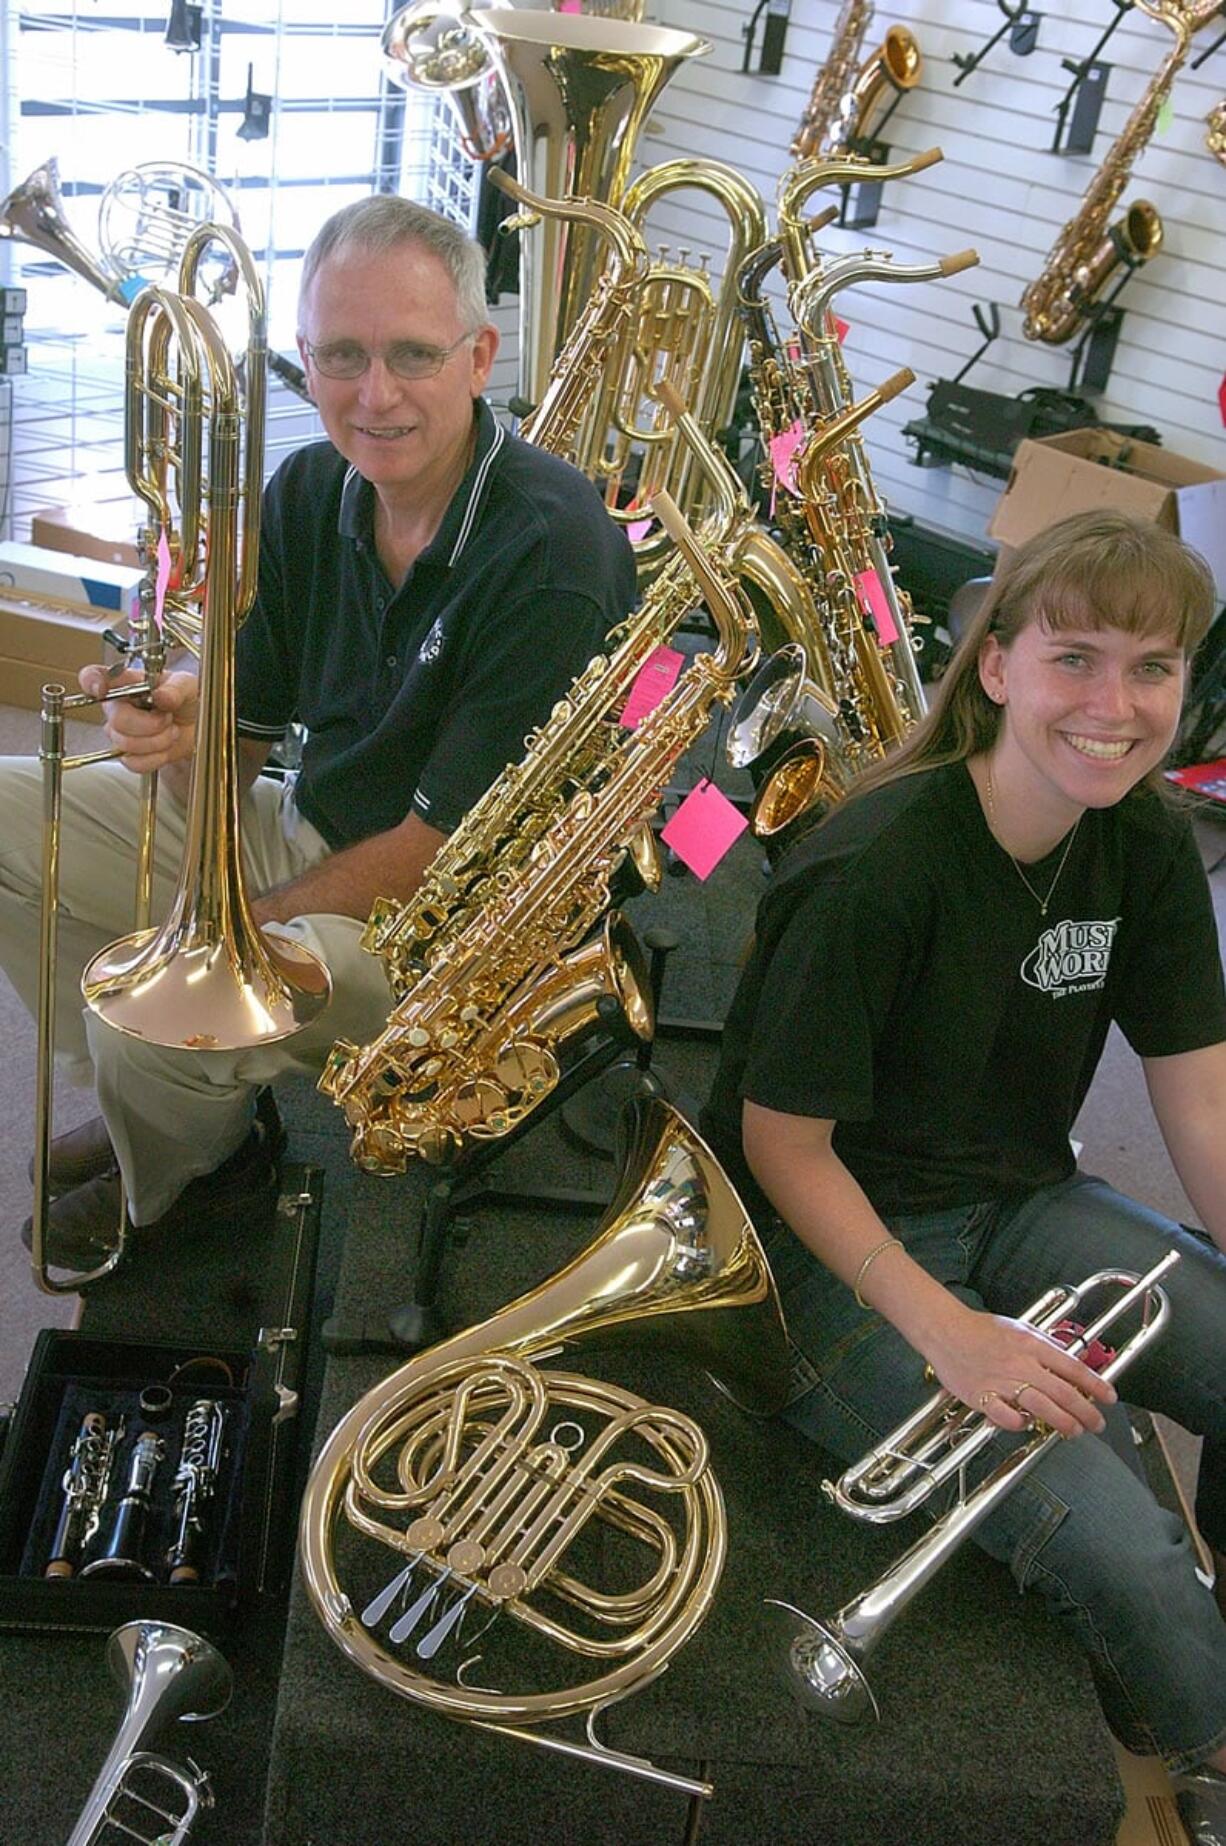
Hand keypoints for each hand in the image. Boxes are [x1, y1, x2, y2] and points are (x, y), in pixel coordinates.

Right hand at [78, 664, 198, 774]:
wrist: (198, 726)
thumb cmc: (188, 699)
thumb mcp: (187, 685)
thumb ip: (176, 689)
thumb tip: (162, 696)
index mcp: (126, 683)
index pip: (94, 677)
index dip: (91, 683)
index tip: (102, 691)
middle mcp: (118, 706)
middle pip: (117, 720)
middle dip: (149, 724)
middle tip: (167, 718)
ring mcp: (121, 732)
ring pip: (125, 743)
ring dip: (157, 741)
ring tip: (171, 731)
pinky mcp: (130, 754)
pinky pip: (133, 762)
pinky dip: (156, 758)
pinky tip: (165, 747)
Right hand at [923, 1305, 1116, 1438]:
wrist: (945, 1330)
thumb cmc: (981, 1329)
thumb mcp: (1020, 1328)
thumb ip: (1046, 1345)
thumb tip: (1071, 1361)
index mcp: (1032, 1345)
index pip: (1073, 1368)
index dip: (1096, 1385)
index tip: (1109, 1398)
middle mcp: (1020, 1363)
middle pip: (1062, 1392)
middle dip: (1086, 1411)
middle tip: (1097, 1424)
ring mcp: (1001, 1381)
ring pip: (1041, 1406)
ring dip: (1062, 1422)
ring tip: (1074, 1431)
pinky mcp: (982, 1395)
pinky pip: (1006, 1417)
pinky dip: (1019, 1424)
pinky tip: (1026, 1425)